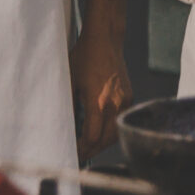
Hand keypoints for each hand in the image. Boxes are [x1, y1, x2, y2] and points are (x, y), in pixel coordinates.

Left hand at [71, 27, 130, 154]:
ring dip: (103, 143)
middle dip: (92, 150)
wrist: (105, 39)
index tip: (72, 151)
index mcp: (98, 101)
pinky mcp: (129, 97)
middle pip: (105, 140)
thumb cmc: (84, 56)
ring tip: (89, 147)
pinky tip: (100, 132)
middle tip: (79, 154)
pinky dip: (111, 131)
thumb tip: (64, 127)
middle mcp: (114, 104)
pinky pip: (120, 121)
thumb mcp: (70, 82)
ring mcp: (125, 101)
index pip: (92, 138)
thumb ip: (68, 106)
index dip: (82, 149)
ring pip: (116, 133)